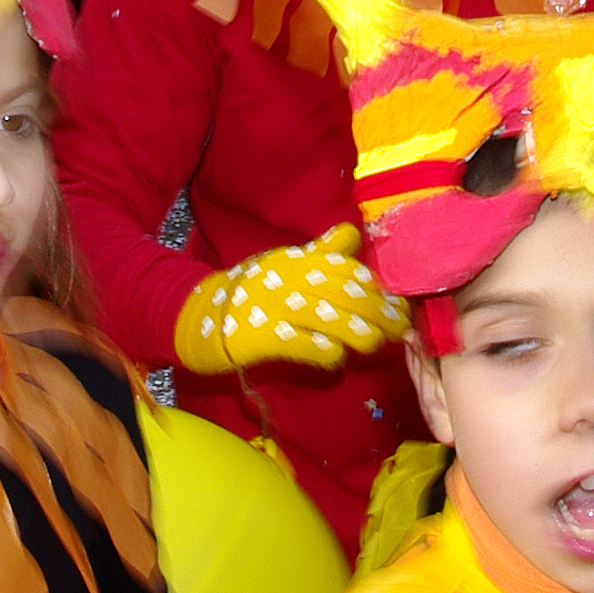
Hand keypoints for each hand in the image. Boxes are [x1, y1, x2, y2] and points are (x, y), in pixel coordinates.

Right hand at [174, 230, 402, 374]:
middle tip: (400, 327)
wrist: (193, 318)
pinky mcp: (261, 338)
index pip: (343, 265)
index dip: (374, 285)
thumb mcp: (282, 265)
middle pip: (344, 290)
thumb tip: (352, 232)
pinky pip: (304, 344)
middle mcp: (287, 278)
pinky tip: (337, 360)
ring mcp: (273, 307)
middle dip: (378, 309)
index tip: (398, 301)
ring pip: (330, 316)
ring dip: (360, 332)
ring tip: (376, 343)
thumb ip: (318, 253)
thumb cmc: (246, 293)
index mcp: (294, 260)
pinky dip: (326, 353)